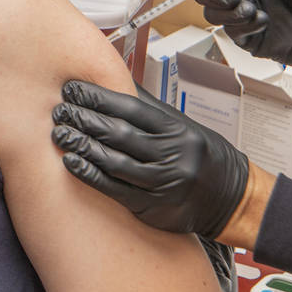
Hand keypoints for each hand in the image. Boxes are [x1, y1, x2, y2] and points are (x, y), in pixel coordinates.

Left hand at [51, 80, 249, 238]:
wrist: (232, 198)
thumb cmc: (202, 157)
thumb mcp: (183, 127)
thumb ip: (149, 110)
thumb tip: (114, 84)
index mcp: (178, 129)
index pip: (132, 108)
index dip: (99, 97)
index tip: (74, 89)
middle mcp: (172, 154)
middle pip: (121, 133)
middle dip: (86, 119)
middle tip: (59, 110)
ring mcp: (164, 182)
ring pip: (115, 161)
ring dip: (82, 146)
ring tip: (60, 134)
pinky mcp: (154, 207)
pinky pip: (116, 189)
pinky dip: (91, 175)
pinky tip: (72, 163)